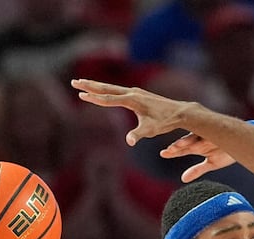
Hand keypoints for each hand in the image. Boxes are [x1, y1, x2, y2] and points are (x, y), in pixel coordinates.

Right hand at [72, 79, 193, 146]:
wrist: (179, 112)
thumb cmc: (165, 122)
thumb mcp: (150, 130)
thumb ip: (138, 134)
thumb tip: (129, 141)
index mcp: (132, 100)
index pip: (108, 99)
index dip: (94, 98)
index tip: (81, 95)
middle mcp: (132, 93)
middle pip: (106, 88)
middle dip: (89, 85)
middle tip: (74, 82)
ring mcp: (135, 92)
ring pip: (111, 88)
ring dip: (96, 85)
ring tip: (83, 83)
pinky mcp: (138, 94)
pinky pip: (118, 90)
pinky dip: (107, 89)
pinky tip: (103, 90)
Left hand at [159, 131, 238, 182]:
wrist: (244, 145)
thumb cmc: (226, 152)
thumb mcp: (211, 163)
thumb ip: (197, 170)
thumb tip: (183, 179)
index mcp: (196, 145)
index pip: (181, 148)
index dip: (172, 151)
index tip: (163, 154)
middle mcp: (200, 138)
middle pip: (186, 142)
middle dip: (177, 146)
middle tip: (168, 151)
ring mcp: (209, 135)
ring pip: (196, 137)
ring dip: (187, 142)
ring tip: (179, 146)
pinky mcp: (219, 133)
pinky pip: (210, 134)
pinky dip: (203, 137)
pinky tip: (198, 139)